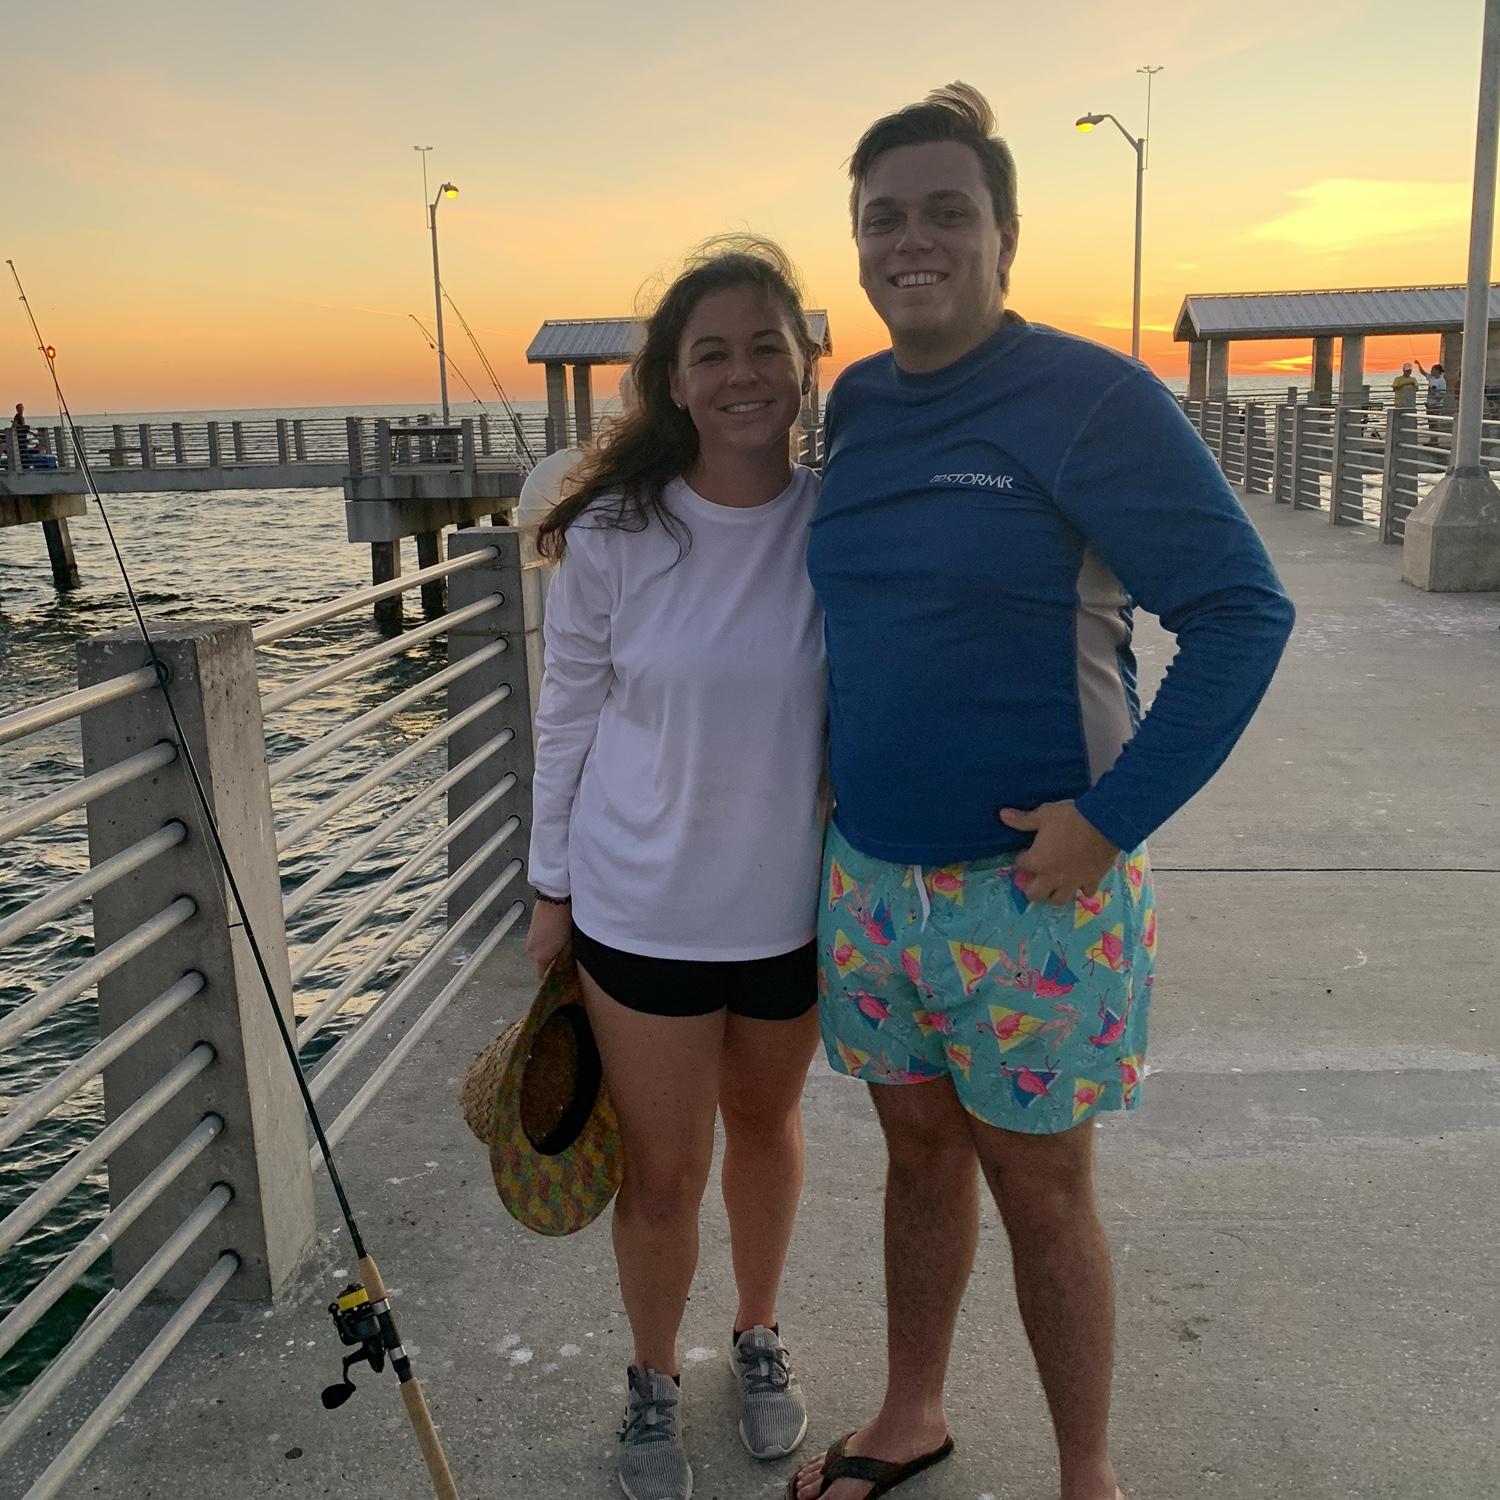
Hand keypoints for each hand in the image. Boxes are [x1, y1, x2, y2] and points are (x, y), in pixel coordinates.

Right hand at [524, 899, 572, 977]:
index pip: (540, 973)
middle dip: (547, 958)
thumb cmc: (563, 923)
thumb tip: (559, 967)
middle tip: (559, 953)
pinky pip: (535, 940)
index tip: (552, 974)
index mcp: (541, 957)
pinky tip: (552, 932)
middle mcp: (531, 951)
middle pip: (538, 960)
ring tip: (557, 940)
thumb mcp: (567, 944)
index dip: (546, 974)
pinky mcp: (528, 930)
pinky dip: (542, 940)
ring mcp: (528, 939)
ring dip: (544, 948)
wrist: (553, 902)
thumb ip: (562, 958)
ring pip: (536, 950)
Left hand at [998, 800, 1119, 905]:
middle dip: (1031, 888)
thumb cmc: (1070, 818)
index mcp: (1037, 861)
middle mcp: (1052, 877)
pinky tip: (1082, 880)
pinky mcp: (1091, 881)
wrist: (1104, 824)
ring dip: (1054, 893)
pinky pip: (1086, 893)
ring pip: (1058, 900)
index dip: (1022, 858)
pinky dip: (1083, 889)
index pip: (1021, 865)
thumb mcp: (1044, 815)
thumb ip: (1023, 819)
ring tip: (1056, 882)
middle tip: (1036, 876)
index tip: (1026, 851)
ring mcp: (1072, 882)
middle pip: (1035, 894)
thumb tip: (1002, 814)